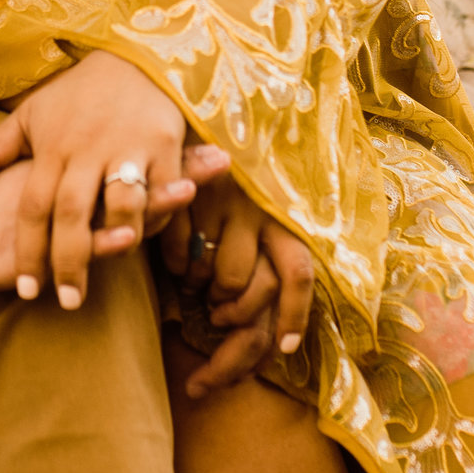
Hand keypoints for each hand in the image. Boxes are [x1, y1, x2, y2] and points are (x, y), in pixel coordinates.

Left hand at [0, 51, 223, 309]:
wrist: (133, 53)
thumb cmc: (78, 93)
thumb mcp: (30, 116)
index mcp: (53, 147)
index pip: (34, 207)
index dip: (28, 251)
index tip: (25, 290)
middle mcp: (88, 149)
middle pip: (74, 214)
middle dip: (69, 261)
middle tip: (66, 302)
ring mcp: (128, 147)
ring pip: (121, 205)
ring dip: (116, 242)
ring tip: (108, 272)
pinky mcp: (165, 145)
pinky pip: (163, 192)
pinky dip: (158, 218)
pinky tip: (148, 240)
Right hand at [161, 173, 317, 397]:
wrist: (201, 122)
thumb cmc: (238, 184)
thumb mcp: (263, 215)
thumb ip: (268, 261)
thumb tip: (273, 335)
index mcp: (285, 218)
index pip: (298, 275)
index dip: (293, 316)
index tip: (283, 349)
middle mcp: (260, 211)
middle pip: (255, 288)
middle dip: (235, 318)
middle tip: (217, 325)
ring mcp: (223, 201)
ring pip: (218, 275)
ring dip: (204, 290)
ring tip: (197, 285)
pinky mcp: (187, 194)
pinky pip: (179, 252)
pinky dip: (175, 266)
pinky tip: (175, 263)